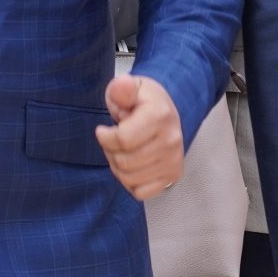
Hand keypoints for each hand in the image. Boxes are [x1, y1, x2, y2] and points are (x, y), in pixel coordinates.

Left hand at [96, 72, 182, 198]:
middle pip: (124, 161)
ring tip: (123, 151)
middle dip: (111, 152)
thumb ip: (122, 88)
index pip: (122, 140)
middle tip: (114, 141)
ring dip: (118, 167)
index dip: (105, 137)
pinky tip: (133, 165)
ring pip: (129, 179)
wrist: (165, 112)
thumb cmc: (142, 102)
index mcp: (160, 116)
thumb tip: (123, 84)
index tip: (103, 130)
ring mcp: (173, 161)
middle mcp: (171, 141)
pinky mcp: (172, 176)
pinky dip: (131, 182)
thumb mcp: (130, 88)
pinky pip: (140, 192)